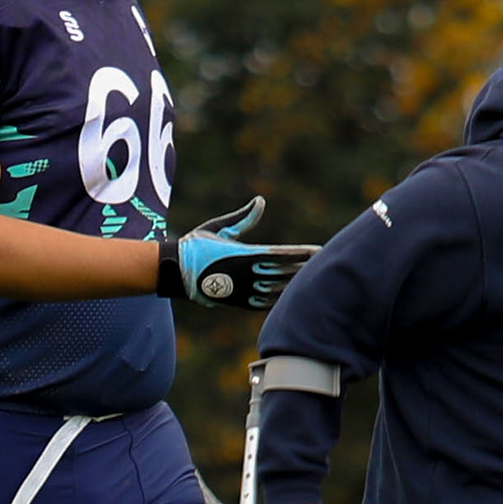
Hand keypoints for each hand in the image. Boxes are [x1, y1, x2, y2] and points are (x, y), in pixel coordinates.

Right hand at [163, 197, 318, 308]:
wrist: (177, 273)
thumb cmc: (197, 245)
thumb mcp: (220, 227)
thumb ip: (243, 218)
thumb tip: (261, 201)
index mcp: (244, 255)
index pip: (280, 254)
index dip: (300, 253)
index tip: (318, 251)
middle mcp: (247, 275)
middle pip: (284, 272)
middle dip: (305, 268)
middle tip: (325, 264)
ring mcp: (244, 291)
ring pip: (278, 289)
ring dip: (297, 284)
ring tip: (315, 279)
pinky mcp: (240, 302)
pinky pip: (267, 303)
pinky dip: (282, 299)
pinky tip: (295, 296)